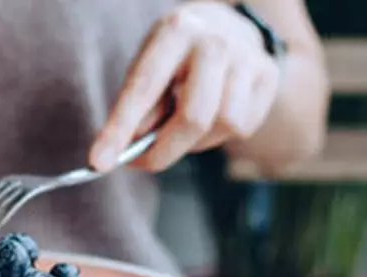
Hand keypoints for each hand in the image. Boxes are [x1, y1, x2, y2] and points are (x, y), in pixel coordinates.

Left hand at [90, 1, 281, 171]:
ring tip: (182, 126)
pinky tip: (209, 116)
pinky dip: (218, 135)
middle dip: (163, 152)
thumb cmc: (176, 56)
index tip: (98, 162)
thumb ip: (139, 107)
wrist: (225, 25)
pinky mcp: (268, 75)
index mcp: (175, 33)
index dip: (119, 130)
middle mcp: (215, 42)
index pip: (143, 90)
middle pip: (193, 117)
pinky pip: (242, 127)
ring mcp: (247, 58)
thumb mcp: (148, 66)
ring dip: (195, 142)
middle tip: (141, 161)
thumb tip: (130, 149)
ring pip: (222, 126)